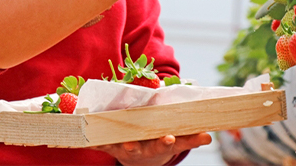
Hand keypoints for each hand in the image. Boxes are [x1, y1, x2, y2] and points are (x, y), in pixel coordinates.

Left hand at [94, 133, 211, 165]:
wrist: (141, 159)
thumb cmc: (160, 143)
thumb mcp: (176, 143)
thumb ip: (190, 139)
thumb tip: (209, 137)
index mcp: (156, 147)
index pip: (163, 146)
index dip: (165, 143)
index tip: (168, 138)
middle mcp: (140, 149)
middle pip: (139, 149)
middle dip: (134, 147)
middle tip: (132, 145)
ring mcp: (124, 148)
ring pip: (118, 147)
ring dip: (113, 145)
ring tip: (109, 142)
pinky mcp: (111, 145)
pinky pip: (101, 143)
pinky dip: (94, 141)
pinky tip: (86, 139)